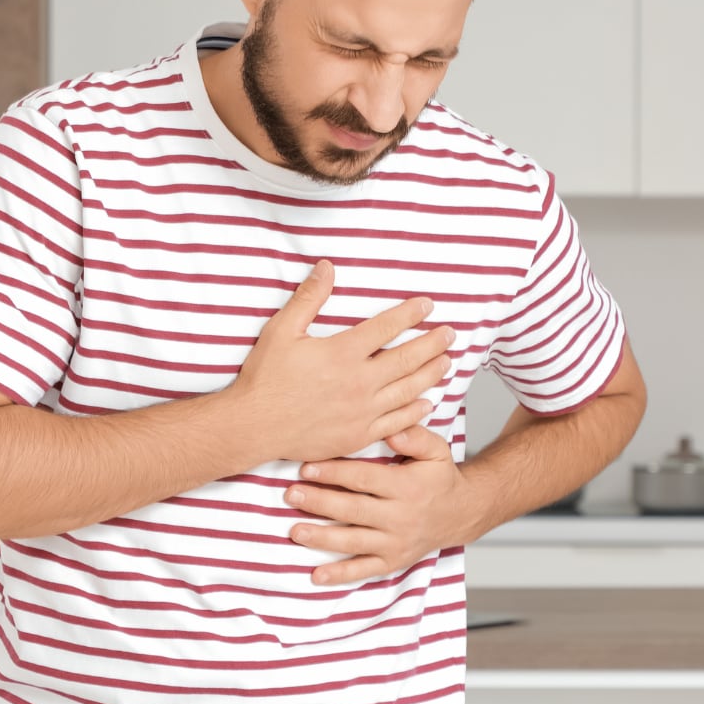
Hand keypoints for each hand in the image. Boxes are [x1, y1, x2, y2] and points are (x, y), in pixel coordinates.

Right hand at [228, 260, 455, 462]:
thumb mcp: (282, 330)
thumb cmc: (265, 379)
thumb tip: (327, 267)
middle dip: (432, 343)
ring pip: (408, 390)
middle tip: (450, 334)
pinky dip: (415, 411)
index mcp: (342, 353)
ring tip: (447, 362)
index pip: (386, 328)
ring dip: (431, 374)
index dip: (410, 314)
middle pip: (406, 359)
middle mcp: (359, 382)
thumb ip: (308, 298)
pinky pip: (396, 422)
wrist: (254, 426)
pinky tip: (426, 402)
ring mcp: (362, 412)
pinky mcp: (358, 435)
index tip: (426, 305)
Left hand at [284, 423, 470, 584]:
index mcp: (407, 487)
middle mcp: (401, 517)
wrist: (460, 514)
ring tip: (294, 531)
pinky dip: (340, 575)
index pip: (364, 479)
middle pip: (354, 510)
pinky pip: (364, 570)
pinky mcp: (393, 561)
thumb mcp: (436, 450)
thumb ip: (415, 436)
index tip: (306, 467)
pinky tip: (316, 575)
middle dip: (320, 502)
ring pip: (354, 541)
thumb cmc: (439, 478)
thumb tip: (391, 430)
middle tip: (290, 494)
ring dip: (322, 538)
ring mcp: (396, 543)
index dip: (334, 473)